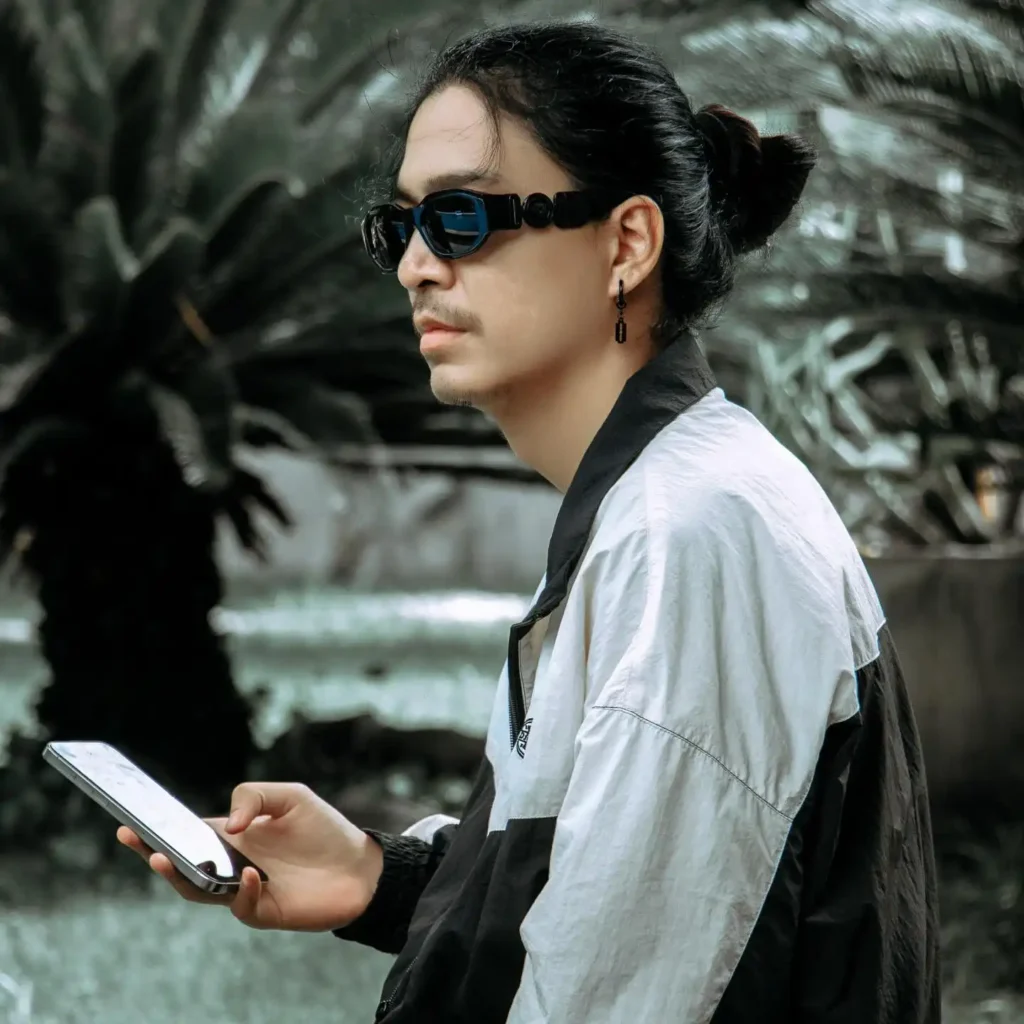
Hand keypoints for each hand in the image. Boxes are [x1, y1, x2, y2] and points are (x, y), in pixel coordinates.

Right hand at [117, 782, 382, 931]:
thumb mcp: (290, 796)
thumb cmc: (324, 829)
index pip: (186, 834)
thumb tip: (226, 825)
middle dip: (154, 854)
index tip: (129, 821)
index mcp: (232, 836)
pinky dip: (241, 892)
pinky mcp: (264, 911)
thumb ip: (253, 796)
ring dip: (180, 878)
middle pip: (182, 865)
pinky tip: (250, 875)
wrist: (360, 865)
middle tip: (136, 841)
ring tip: (166, 859)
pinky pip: (241, 906)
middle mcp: (231, 864)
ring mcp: (244, 890)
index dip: (158, 830)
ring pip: (199, 891)